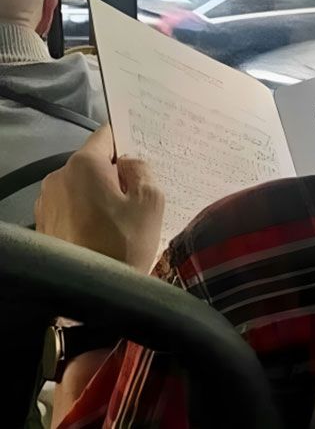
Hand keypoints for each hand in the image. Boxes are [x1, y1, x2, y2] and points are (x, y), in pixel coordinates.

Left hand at [35, 126, 164, 273]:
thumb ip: (142, 170)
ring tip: (121, 216)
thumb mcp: (150, 201)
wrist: (89, 301)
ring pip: (82, 185)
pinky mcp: (43, 224)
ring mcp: (46, 202)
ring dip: (100, 193)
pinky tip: (103, 230)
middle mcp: (58, 177)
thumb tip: (128, 163)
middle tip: (139, 190)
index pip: (107, 134)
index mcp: (83, 165)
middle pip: (94, 162)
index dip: (128, 139)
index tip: (144, 150)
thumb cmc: (123, 245)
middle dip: (115, 171)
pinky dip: (87, 211)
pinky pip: (71, 205)